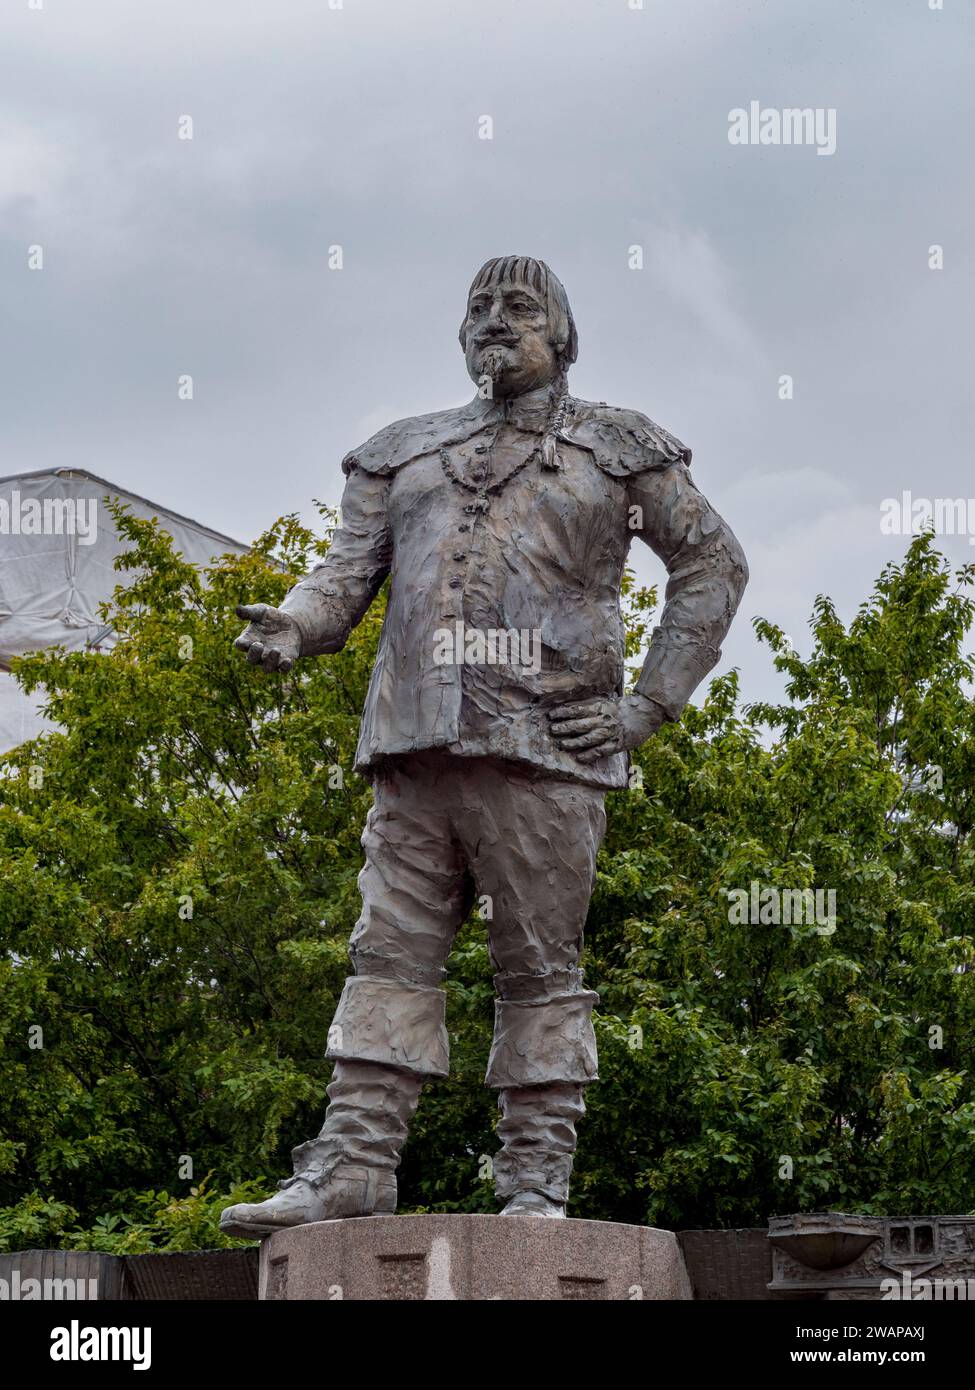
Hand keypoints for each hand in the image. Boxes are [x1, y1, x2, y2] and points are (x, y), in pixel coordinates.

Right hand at [233, 603, 301, 672]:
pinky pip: (283, 669)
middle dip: (254, 654)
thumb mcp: (260, 611)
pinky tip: (287, 661)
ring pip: (267, 668)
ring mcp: (271, 659)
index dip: (240, 644)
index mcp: (248, 640)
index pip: (240, 645)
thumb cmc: (271, 618)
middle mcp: (258, 653)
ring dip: (270, 661)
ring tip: (276, 650)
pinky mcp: (285, 661)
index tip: (241, 642)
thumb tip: (237, 608)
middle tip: (259, 645)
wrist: (291, 624)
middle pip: (251, 660)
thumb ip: (249, 611)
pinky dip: (284, 667)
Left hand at [547, 693, 664, 764]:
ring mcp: (610, 733)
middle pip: (580, 724)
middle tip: (552, 730)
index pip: (577, 709)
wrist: (645, 713)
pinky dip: (589, 755)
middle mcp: (603, 720)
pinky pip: (600, 751)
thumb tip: (570, 708)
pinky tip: (579, 758)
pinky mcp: (617, 744)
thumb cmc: (622, 708)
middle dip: (564, 727)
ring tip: (562, 744)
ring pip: (588, 739)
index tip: (551, 715)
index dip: (563, 712)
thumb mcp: (606, 702)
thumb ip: (590, 706)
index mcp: (600, 708)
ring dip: (573, 742)